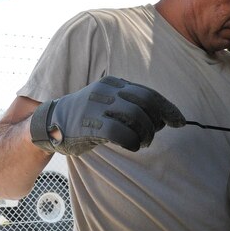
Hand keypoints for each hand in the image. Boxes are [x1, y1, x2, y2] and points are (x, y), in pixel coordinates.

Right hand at [30, 76, 184, 154]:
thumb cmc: (86, 117)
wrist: (49, 124)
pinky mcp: (88, 124)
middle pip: (146, 103)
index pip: (148, 93)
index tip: (179, 122)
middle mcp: (106, 91)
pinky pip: (119, 132)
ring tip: (143, 142)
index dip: (167, 108)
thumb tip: (163, 119)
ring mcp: (96, 106)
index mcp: (114, 84)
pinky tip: (132, 146)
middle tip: (153, 135)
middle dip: (157, 121)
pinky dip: (132, 141)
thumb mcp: (109, 104)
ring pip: (136, 117)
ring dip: (146, 133)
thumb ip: (132, 107)